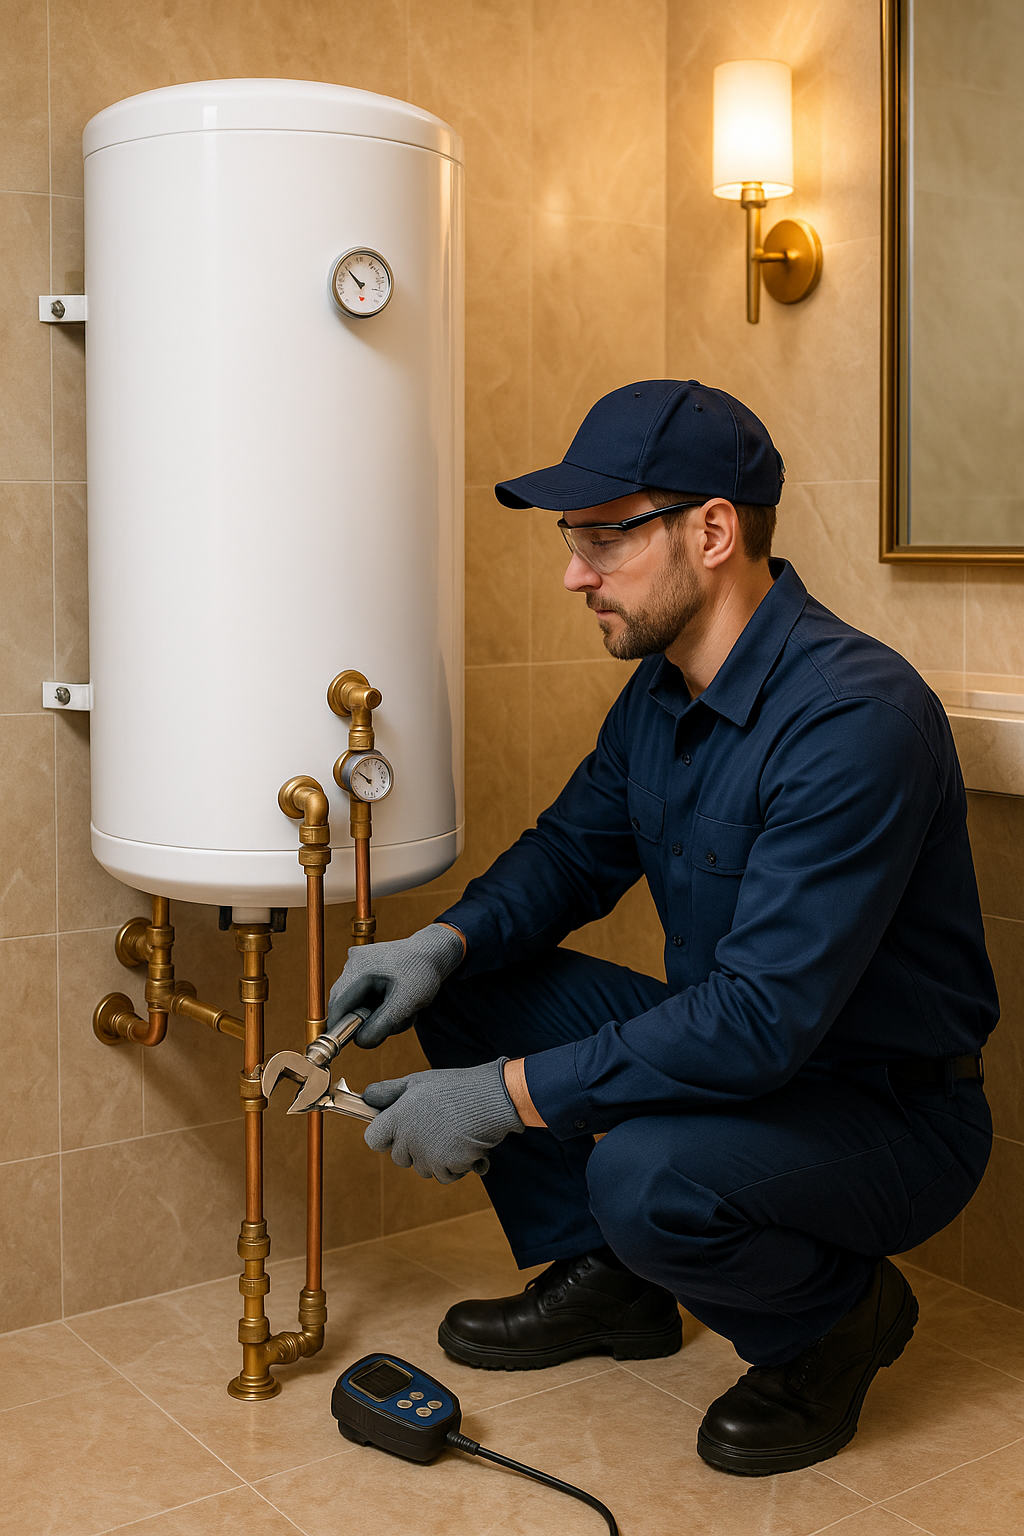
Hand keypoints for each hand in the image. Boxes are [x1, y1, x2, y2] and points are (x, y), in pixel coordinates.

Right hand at [326, 924, 464, 1047]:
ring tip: (401, 1009)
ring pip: (356, 1001)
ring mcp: (357, 963)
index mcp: (359, 968)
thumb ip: (382, 1025)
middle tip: (393, 1023)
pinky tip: (396, 1000)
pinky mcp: (363, 967)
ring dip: (376, 1013)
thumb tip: (360, 1042)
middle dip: (367, 1020)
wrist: (434, 952)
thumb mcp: (406, 1003)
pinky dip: (378, 1004)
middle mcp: (352, 963)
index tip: (349, 1044)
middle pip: (346, 1005)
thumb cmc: (422, 972)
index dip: (340, 1028)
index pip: (338, 1006)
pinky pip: (363, 994)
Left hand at [362, 1059, 523, 1182]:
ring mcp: (428, 1156)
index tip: (396, 1130)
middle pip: (399, 1157)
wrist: (491, 1098)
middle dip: (413, 1148)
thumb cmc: (454, 1088)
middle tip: (433, 1128)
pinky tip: (466, 1146)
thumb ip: (389, 1092)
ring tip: (452, 1134)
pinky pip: (446, 1175)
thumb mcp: (417, 1081)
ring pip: (423, 1168)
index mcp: (397, 1118)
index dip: (384, 1135)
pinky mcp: (448, 1167)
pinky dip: (456, 1166)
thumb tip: (367, 1097)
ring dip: (436, 1158)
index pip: (373, 1139)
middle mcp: (408, 1139)